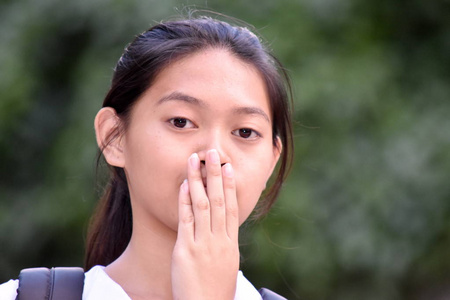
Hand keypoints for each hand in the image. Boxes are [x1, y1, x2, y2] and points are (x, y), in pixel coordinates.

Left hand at [171, 149, 239, 299]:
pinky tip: (185, 186)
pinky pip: (187, 221)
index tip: (228, 168)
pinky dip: (186, 202)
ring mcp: (204, 244)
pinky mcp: (186, 250)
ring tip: (195, 160)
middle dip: (215, 175)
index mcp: (231, 244)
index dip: (230, 186)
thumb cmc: (215, 291)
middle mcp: (220, 240)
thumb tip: (224, 230)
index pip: (231, 208)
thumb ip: (225, 245)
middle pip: (219, 201)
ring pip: (203, 205)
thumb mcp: (227, 266)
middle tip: (214, 153)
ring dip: (199, 180)